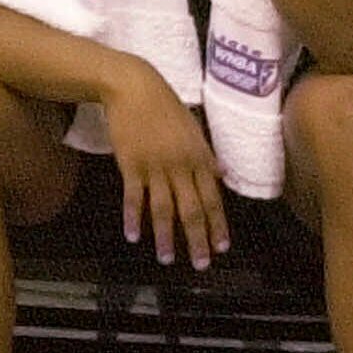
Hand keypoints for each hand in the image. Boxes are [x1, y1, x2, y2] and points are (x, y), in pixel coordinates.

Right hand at [105, 59, 228, 269]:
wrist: (133, 87)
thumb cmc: (164, 105)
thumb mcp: (193, 127)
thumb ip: (206, 154)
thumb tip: (222, 173)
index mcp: (199, 157)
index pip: (213, 198)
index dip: (218, 225)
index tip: (221, 247)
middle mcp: (181, 166)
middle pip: (192, 209)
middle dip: (197, 239)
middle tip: (200, 264)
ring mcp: (155, 166)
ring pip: (164, 209)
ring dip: (166, 237)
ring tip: (167, 259)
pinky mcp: (131, 165)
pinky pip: (134, 197)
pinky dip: (133, 218)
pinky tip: (132, 236)